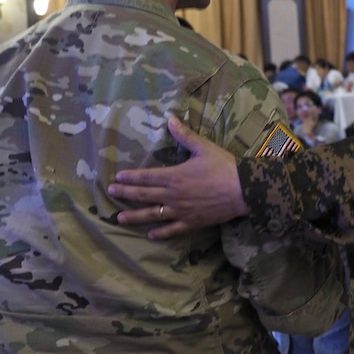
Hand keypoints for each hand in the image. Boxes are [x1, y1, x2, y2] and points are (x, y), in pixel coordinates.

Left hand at [108, 117, 248, 238]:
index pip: (146, 177)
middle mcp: (173, 195)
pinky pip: (173, 229)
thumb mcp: (203, 147)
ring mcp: (181, 211)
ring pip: (153, 215)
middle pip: (144, 195)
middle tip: (110, 194)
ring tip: (120, 218)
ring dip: (135, 216)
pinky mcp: (192, 222)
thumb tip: (170, 118)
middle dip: (126, 194)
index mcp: (174, 176)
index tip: (116, 178)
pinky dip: (161, 233)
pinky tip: (151, 235)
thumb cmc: (223, 166)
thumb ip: (184, 135)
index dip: (130, 177)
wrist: (243, 190)